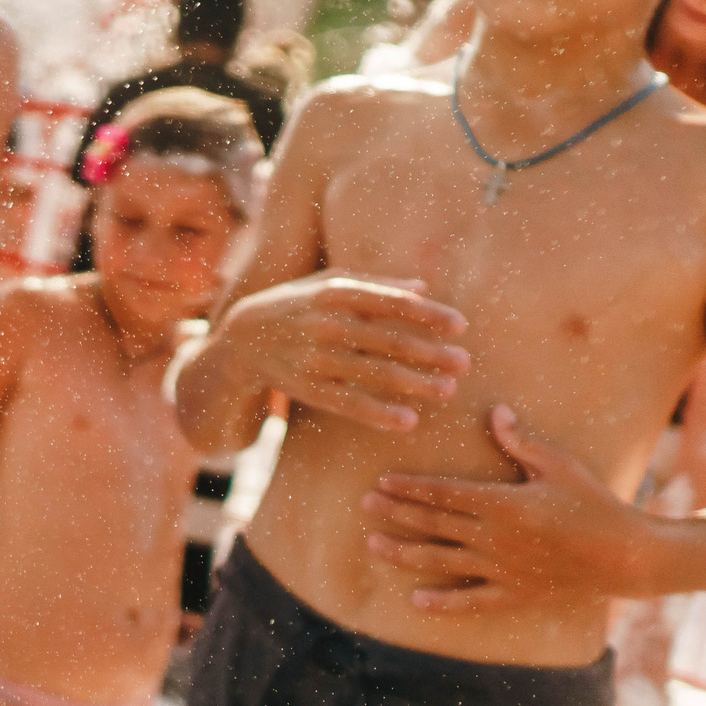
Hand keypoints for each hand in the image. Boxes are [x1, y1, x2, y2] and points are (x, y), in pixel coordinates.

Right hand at [217, 272, 468, 431]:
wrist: (242, 338)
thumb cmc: (297, 305)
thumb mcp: (327, 283)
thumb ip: (375, 284)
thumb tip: (424, 287)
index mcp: (335, 293)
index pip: (391, 302)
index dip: (428, 314)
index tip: (461, 326)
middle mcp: (326, 324)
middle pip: (388, 340)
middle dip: (430, 352)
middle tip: (464, 363)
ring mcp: (315, 358)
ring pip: (373, 374)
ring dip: (415, 384)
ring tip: (448, 390)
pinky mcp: (307, 388)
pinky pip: (348, 403)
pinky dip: (378, 414)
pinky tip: (408, 421)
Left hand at [362, 405, 651, 608]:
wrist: (629, 557)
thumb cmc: (596, 504)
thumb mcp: (560, 467)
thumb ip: (522, 442)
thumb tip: (496, 411)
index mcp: (505, 504)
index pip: (445, 493)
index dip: (411, 487)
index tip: (381, 481)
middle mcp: (496, 539)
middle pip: (435, 524)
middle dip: (396, 513)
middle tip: (362, 505)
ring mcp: (504, 570)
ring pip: (443, 561)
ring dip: (405, 552)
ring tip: (372, 545)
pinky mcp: (516, 595)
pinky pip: (473, 602)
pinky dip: (443, 604)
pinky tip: (415, 601)